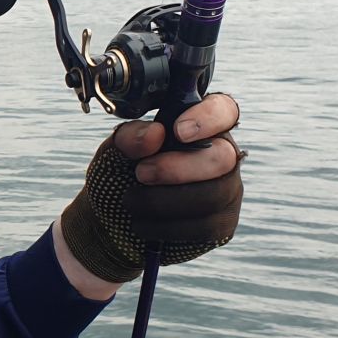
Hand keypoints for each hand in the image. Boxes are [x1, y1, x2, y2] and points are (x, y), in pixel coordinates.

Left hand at [54, 92, 243, 297]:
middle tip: (141, 173)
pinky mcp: (221, 224)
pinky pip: (204, 227)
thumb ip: (131, 136)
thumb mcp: (117, 150)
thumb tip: (155, 133)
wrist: (111, 218)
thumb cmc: (121, 173)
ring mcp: (226, 191)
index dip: (209, 118)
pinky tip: (142, 223)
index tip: (178, 131)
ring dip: (165, 200)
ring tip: (131, 201)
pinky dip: (166, 227)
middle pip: (223, 158)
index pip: (224, 110)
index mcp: (201, 126)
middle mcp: (223, 156)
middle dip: (177, 168)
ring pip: (214, 196)